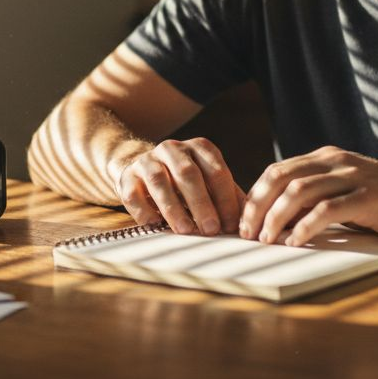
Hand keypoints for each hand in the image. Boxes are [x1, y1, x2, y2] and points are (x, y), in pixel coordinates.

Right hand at [114, 138, 246, 235]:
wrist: (144, 169)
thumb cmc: (186, 182)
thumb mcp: (209, 182)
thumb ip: (229, 197)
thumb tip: (250, 221)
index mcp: (199, 148)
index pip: (216, 171)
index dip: (225, 199)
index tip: (231, 225)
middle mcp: (173, 148)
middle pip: (188, 174)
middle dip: (201, 204)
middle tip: (211, 229)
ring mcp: (147, 160)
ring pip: (159, 181)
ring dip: (173, 208)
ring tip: (185, 230)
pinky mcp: (127, 175)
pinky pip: (133, 193)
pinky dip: (144, 210)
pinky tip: (155, 225)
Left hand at [240, 146, 377, 246]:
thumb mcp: (347, 190)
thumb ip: (318, 195)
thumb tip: (279, 217)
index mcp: (327, 158)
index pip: (277, 171)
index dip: (255, 196)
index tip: (243, 221)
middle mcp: (336, 162)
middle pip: (281, 178)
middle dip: (258, 206)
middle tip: (247, 233)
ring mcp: (353, 177)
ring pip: (299, 192)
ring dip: (276, 218)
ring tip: (266, 240)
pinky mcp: (368, 197)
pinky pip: (327, 210)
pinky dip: (305, 227)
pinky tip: (295, 242)